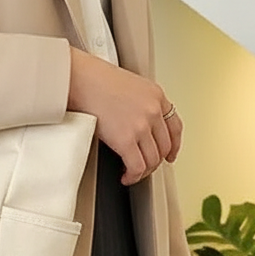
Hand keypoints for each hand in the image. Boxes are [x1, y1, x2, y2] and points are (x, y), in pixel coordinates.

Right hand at [67, 48, 182, 185]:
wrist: (79, 79)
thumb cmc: (94, 79)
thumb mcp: (129, 85)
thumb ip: (141, 102)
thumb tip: (139, 124)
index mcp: (156, 95)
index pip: (175, 126)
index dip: (174, 145)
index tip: (170, 154)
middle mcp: (153, 110)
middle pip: (164, 146)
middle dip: (156, 161)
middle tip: (146, 166)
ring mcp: (141, 125)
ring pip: (152, 160)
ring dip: (144, 171)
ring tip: (133, 172)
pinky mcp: (126, 139)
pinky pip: (137, 167)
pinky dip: (133, 176)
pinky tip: (126, 176)